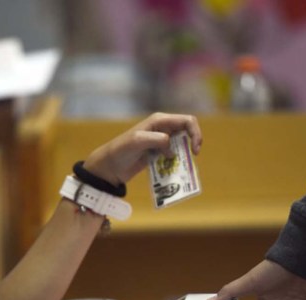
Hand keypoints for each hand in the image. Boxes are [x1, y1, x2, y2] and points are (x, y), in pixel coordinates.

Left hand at [82, 113, 201, 185]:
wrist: (109, 167)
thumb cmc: (121, 150)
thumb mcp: (137, 141)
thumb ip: (156, 140)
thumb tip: (170, 147)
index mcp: (160, 121)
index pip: (187, 121)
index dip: (195, 133)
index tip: (195, 150)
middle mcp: (163, 128)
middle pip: (187, 132)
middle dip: (193, 144)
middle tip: (192, 157)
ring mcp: (161, 141)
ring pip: (181, 145)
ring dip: (184, 155)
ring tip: (180, 166)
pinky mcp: (158, 153)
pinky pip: (174, 156)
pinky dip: (176, 163)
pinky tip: (172, 171)